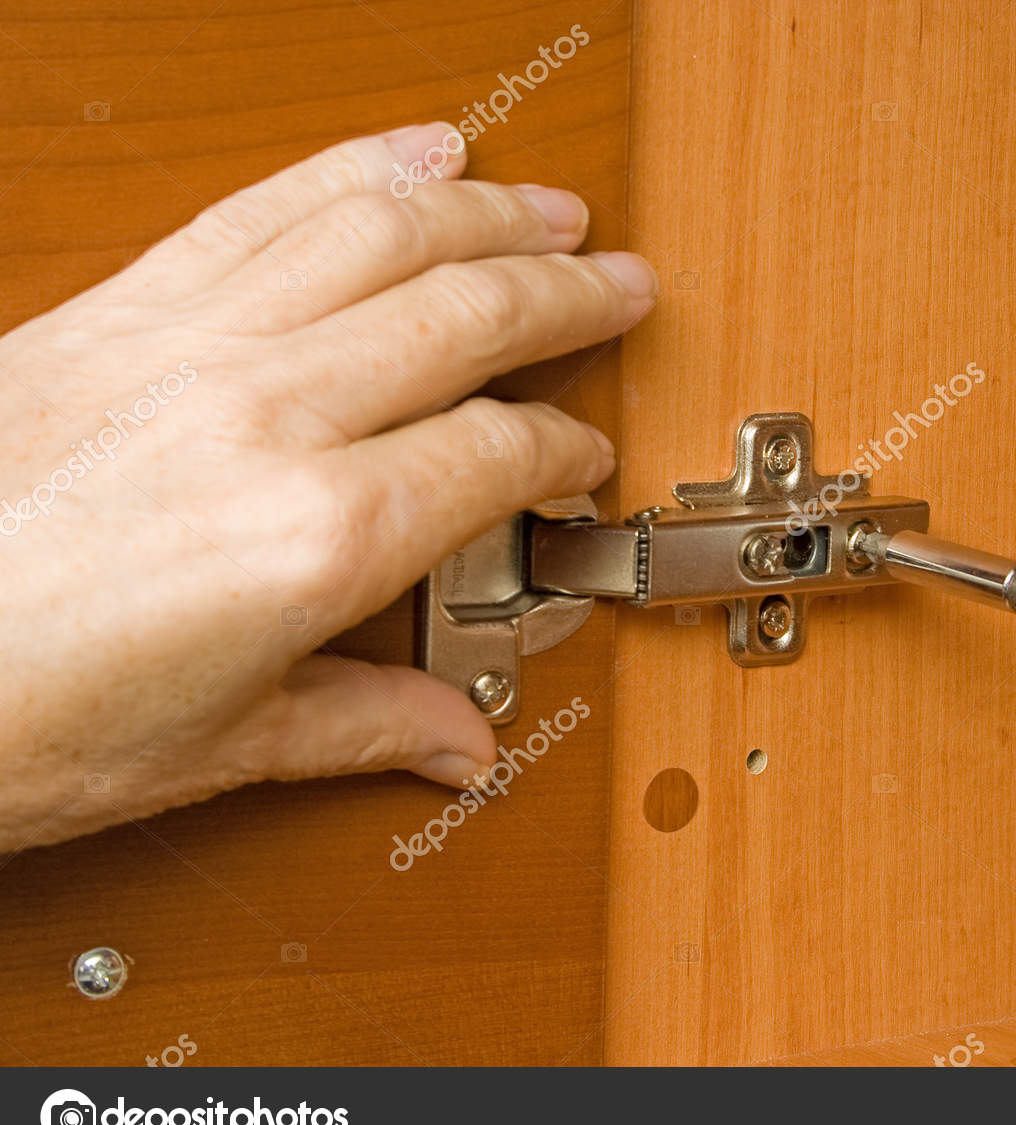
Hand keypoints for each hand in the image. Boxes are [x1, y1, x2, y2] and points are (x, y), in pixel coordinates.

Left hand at [0, 124, 654, 851]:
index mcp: (318, 536)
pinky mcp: (114, 313)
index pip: (498, 452)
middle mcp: (265, 416)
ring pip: (378, 231)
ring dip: (484, 210)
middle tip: (624, 283)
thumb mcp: (216, 745)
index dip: (564, 451)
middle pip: (467, 313)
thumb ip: (365, 724)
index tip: (584, 459)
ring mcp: (187, 347)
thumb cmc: (8, 717)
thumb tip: (454, 743)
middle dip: (568, 295)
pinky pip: (261, 210)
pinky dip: (350, 172)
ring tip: (548, 205)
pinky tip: (408, 157)